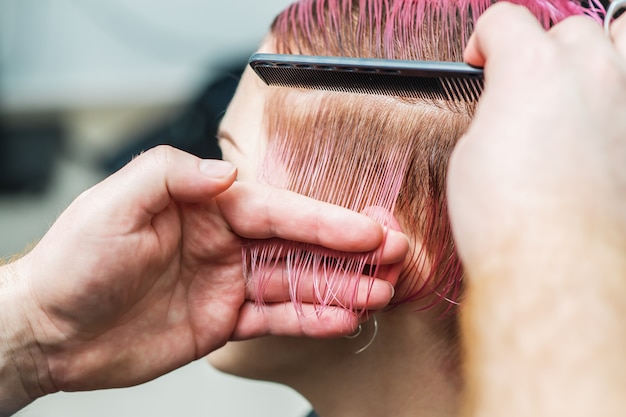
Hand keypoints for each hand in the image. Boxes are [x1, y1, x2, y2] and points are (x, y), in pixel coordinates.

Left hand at [1, 146, 406, 410]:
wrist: (52, 328)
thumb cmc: (76, 260)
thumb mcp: (116, 203)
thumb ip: (174, 176)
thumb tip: (229, 172)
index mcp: (207, 207)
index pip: (278, 210)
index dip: (325, 221)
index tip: (366, 231)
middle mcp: (224, 241)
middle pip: (298, 244)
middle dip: (347, 251)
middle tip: (393, 257)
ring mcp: (228, 282)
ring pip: (294, 282)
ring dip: (338, 286)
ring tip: (378, 293)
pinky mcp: (224, 320)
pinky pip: (274, 318)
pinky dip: (308, 318)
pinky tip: (340, 318)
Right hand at [450, 3, 625, 274]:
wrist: (555, 265)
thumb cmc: (510, 218)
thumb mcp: (472, 152)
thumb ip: (494, 112)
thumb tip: (506, 110)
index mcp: (533, 69)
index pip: (506, 20)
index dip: (484, 38)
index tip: (480, 58)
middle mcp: (590, 75)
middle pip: (569, 28)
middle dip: (542, 47)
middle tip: (523, 81)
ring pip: (624, 38)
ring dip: (599, 50)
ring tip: (581, 77)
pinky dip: (618, 98)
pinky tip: (602, 119)